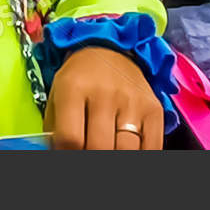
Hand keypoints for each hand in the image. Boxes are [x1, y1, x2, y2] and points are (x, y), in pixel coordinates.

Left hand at [46, 45, 163, 149]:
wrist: (109, 51)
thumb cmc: (79, 82)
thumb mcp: (57, 98)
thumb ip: (55, 131)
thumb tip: (59, 155)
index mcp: (74, 87)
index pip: (70, 138)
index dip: (68, 155)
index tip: (69, 155)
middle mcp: (105, 92)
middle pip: (99, 146)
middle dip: (92, 158)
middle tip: (88, 154)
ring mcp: (132, 101)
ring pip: (126, 151)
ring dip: (115, 158)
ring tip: (106, 151)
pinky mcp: (153, 109)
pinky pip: (152, 148)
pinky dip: (141, 156)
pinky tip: (125, 151)